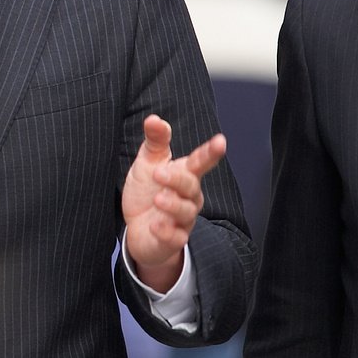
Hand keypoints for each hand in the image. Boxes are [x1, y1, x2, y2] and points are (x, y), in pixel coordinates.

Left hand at [122, 115, 225, 293]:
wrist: (137, 228)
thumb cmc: (147, 192)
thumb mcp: (147, 163)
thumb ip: (155, 142)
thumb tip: (154, 118)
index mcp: (184, 175)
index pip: (201, 161)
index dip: (211, 152)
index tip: (220, 141)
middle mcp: (188, 197)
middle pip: (191, 186)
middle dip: (177, 179)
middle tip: (158, 173)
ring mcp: (182, 219)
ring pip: (187, 211)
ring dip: (173, 205)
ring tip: (158, 199)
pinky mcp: (173, 239)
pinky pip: (177, 237)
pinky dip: (167, 231)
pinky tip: (155, 225)